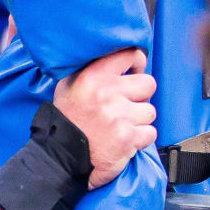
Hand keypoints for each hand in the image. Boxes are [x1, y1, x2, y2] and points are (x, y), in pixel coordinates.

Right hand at [53, 49, 156, 189]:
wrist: (59, 155)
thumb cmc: (67, 119)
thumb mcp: (69, 85)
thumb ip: (93, 69)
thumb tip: (120, 60)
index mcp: (92, 76)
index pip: (130, 54)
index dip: (136, 64)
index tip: (132, 75)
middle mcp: (106, 94)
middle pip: (148, 84)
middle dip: (139, 96)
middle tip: (123, 106)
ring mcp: (118, 117)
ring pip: (150, 111)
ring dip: (138, 120)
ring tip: (119, 126)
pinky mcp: (127, 138)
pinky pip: (150, 133)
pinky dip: (139, 139)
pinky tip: (122, 140)